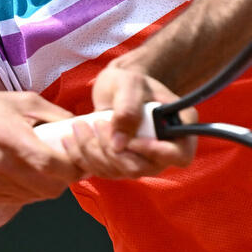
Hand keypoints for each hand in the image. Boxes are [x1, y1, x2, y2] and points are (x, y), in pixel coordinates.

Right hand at [0, 90, 82, 203]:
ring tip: (48, 167)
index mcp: (9, 137)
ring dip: (49, 185)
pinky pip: (19, 199)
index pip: (52, 164)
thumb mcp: (22, 101)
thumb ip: (55, 115)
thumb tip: (81, 127)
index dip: (73, 166)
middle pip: (49, 187)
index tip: (81, 160)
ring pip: (36, 196)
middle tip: (69, 165)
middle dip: (66, 179)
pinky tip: (28, 173)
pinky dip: (30, 190)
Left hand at [52, 61, 195, 180]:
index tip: (132, 140)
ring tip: (78, 126)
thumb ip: (128, 109)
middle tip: (96, 123)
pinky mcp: (121, 165)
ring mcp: (142, 161)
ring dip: (94, 152)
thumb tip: (119, 144)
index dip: (157, 153)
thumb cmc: (130, 81)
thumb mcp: (129, 84)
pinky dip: (83, 157)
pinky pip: (103, 171)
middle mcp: (164, 151)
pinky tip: (71, 140)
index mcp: (180, 128)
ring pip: (118, 171)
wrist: (117, 87)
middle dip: (113, 150)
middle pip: (142, 168)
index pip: (179, 155)